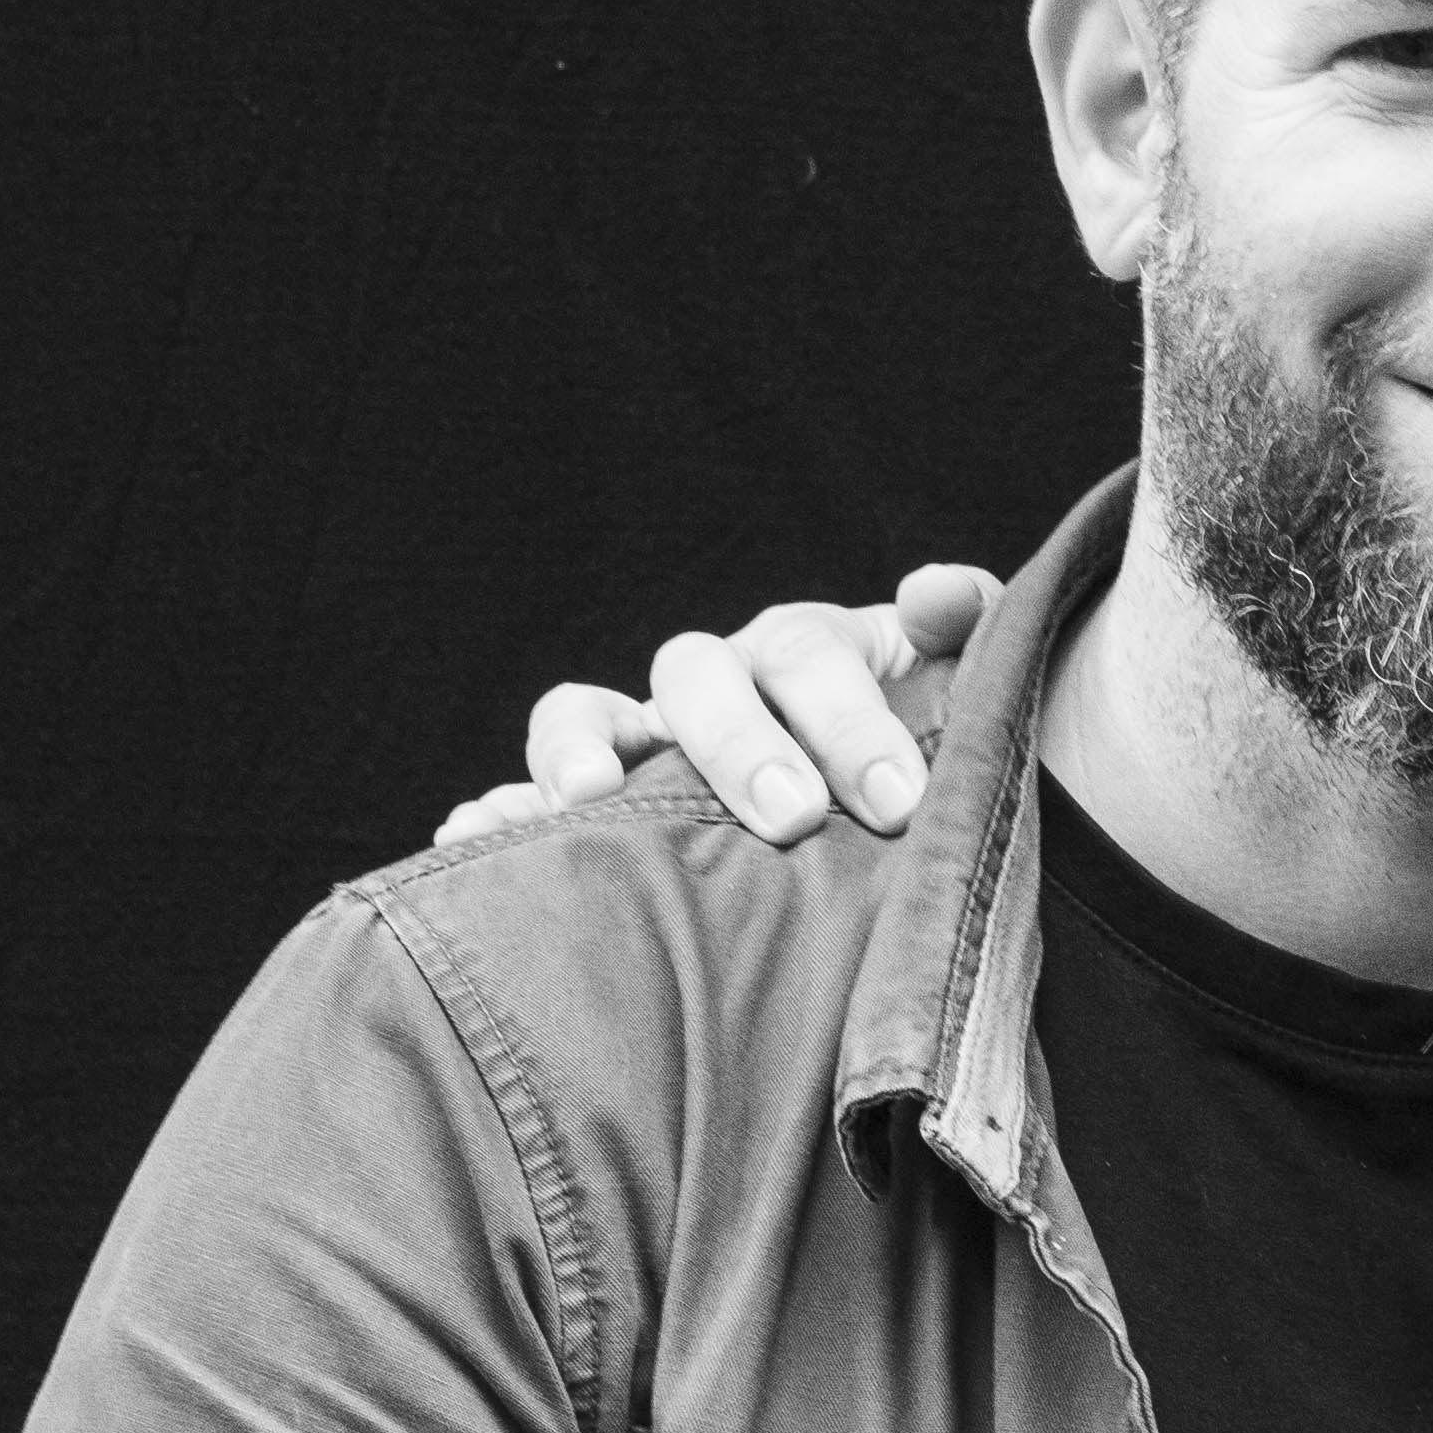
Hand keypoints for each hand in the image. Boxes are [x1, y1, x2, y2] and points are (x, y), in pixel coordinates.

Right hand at [432, 563, 1002, 851]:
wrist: (884, 813)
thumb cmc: (923, 747)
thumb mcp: (961, 688)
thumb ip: (967, 632)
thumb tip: (940, 590)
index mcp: (802, 652)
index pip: (809, 658)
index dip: (849, 720)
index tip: (897, 798)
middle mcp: (714, 685)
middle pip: (698, 680)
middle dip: (739, 745)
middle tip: (792, 819)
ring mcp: (643, 743)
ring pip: (585, 717)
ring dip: (576, 753)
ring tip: (585, 802)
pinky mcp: (595, 810)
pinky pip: (526, 801)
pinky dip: (495, 815)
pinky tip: (465, 842)